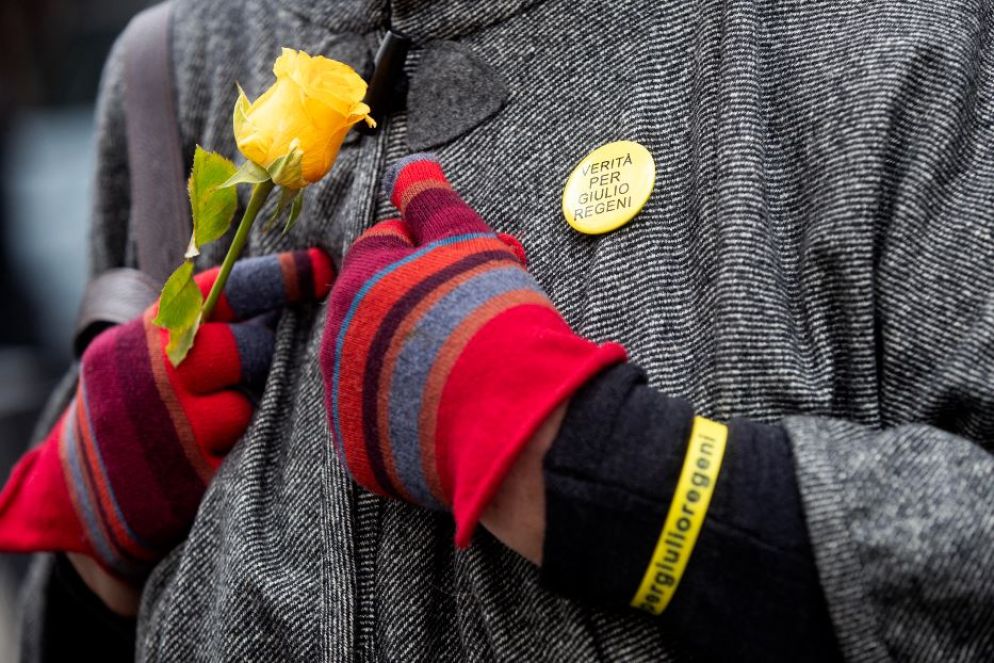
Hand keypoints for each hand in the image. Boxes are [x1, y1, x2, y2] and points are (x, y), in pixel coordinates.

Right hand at [0, 249, 333, 579]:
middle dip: (265, 356)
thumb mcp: (151, 349)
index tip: (323, 265)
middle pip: (247, 350)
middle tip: (260, 367)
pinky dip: (241, 451)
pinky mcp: (193, 477)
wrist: (79, 487)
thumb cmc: (138, 401)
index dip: (279, 275)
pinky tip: (216, 451)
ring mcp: (174, 427)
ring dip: (249, 413)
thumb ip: (207, 324)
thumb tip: (288, 296)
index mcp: (155, 331)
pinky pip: (244, 454)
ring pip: (248, 408)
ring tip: (219, 419)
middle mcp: (159, 372)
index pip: (225, 290)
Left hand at [320, 155, 624, 545]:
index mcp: (356, 286)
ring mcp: (347, 406)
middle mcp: (337, 345)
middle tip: (470, 314)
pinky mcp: (364, 456)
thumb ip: (434, 203)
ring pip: (376, 365)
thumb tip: (412, 169)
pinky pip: (382, 420)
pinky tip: (449, 408)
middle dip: (415, 303)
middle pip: (375, 308)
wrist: (514, 420)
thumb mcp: (468, 245)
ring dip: (410, 356)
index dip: (427, 250)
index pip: (381, 246)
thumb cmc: (493, 320)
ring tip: (464, 364)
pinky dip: (409, 411)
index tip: (462, 268)